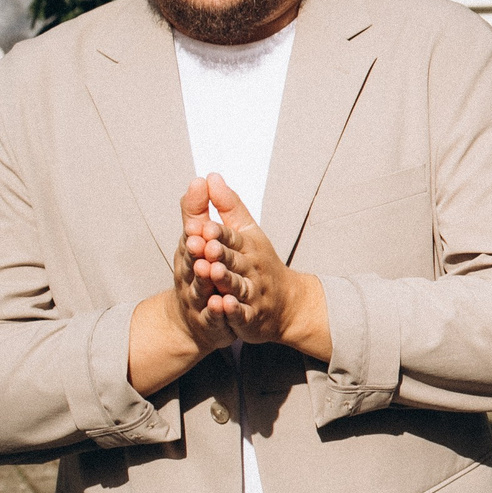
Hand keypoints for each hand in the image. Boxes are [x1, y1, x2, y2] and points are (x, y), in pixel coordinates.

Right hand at [125, 179, 233, 395]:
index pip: (193, 239)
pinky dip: (219, 310)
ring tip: (214, 270)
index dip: (196, 231)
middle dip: (198, 252)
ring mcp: (199, 299)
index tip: (200, 222)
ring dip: (208, 279)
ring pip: (203, 288)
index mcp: (191, 253)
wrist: (196, 320)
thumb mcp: (202, 239)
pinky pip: (215, 316)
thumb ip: (202, 211)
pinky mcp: (211, 320)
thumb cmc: (201, 271)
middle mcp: (191, 275)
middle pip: (194, 263)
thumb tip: (204, 178)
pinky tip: (224, 304)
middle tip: (204, 243)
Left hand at [188, 173, 332, 361]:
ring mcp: (252, 292)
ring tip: (213, 272)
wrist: (287, 304)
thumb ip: (226, 206)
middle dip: (220, 253)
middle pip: (234, 259)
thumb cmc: (260, 263)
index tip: (204, 225)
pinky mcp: (250, 316)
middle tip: (207, 246)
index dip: (218, 232)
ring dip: (225, 279)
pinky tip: (223, 305)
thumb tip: (210, 177)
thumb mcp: (246, 231)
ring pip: (237, 285)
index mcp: (247, 245)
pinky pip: (242, 313)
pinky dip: (233, 310)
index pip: (231, 236)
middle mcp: (251, 268)